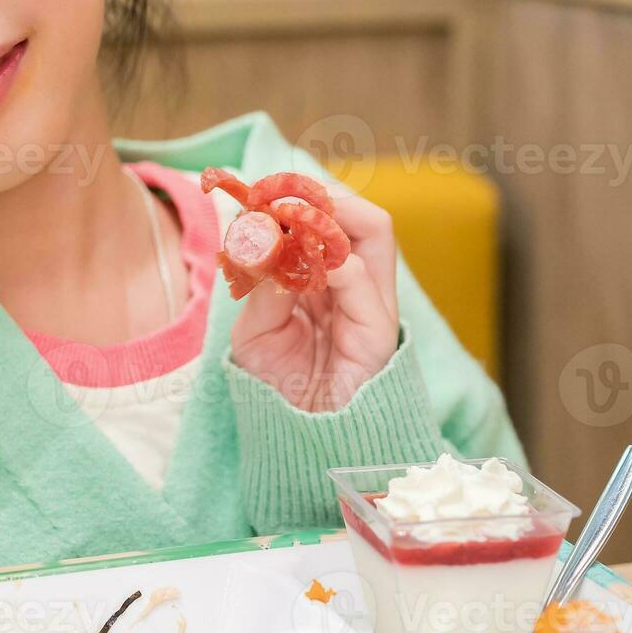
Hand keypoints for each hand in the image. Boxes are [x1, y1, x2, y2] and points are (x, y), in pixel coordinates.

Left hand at [229, 191, 399, 412]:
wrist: (298, 441)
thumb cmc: (279, 386)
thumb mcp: (255, 330)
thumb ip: (261, 284)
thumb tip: (261, 236)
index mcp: (326, 278)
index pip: (327, 218)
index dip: (297, 198)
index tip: (257, 191)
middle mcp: (354, 284)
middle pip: (358, 213)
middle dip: (320, 194)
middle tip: (276, 195)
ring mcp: (370, 303)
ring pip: (372, 230)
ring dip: (327, 213)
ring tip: (286, 218)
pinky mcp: (376, 330)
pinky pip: (360, 279)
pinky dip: (326, 260)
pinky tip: (293, 265)